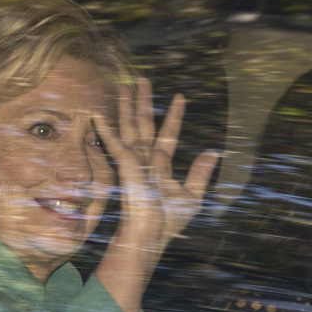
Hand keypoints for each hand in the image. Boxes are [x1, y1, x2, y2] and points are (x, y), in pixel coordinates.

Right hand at [93, 78, 218, 311]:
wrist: (152, 232)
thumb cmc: (169, 221)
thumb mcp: (192, 196)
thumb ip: (200, 173)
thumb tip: (214, 151)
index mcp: (161, 165)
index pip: (168, 134)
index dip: (174, 116)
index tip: (180, 97)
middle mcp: (145, 159)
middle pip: (145, 123)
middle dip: (144, 101)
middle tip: (143, 80)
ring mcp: (134, 160)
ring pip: (130, 125)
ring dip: (128, 105)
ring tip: (125, 85)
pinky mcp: (125, 164)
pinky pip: (114, 142)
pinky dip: (106, 128)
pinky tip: (97, 113)